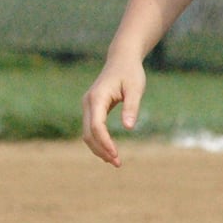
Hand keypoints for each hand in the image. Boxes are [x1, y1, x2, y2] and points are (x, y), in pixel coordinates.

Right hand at [81, 53, 145, 167]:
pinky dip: (98, 141)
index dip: (105, 143)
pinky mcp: (91, 108)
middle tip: (118, 163)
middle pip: (89, 133)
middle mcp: (88, 102)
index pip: (97, 126)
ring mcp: (88, 105)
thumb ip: (132, 107)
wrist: (121, 59)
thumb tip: (129, 127)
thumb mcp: (135, 88)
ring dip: (98, 148)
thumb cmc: (130, 72)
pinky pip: (91, 129)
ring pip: (87, 133)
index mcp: (98, 97)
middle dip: (101, 150)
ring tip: (115, 161)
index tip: (116, 155)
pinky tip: (109, 151)